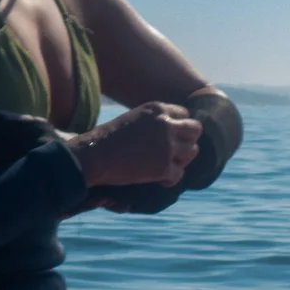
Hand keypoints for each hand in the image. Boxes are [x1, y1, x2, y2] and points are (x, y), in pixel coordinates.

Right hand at [68, 102, 198, 188]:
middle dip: (187, 140)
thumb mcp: (132, 119)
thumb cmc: (106, 138)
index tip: (169, 137)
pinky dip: (170, 179)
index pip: (184, 114)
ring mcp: (167, 147)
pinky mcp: (163, 168)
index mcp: (157, 109)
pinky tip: (160, 180)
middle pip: (195, 130)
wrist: (94, 156)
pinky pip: (179, 174)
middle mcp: (166, 125)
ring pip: (192, 151)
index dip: (178, 127)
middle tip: (175, 151)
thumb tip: (168, 132)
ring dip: (181, 159)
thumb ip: (152, 122)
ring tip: (166, 165)